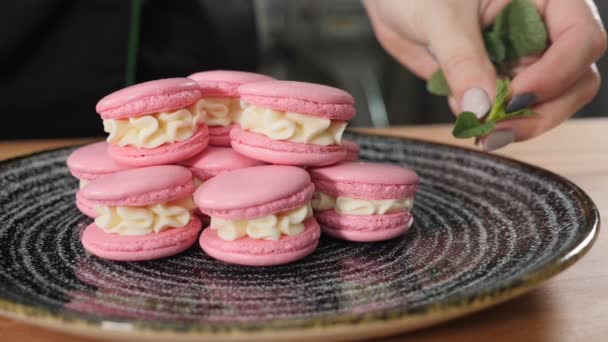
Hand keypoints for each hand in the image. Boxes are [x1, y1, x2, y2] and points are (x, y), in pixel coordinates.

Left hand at [364, 0, 605, 150]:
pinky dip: (491, 123)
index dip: (556, 75)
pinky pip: (506, 112)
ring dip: (517, 125)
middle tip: (496, 131)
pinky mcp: (496, 81)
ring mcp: (521, 59)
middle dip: (540, 111)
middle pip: (575, 81)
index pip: (582, 39)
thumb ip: (462, 61)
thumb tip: (482, 109)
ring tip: (479, 133)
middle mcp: (542, 31)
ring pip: (545, 103)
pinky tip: (466, 118)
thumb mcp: (441, 17)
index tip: (513, 97)